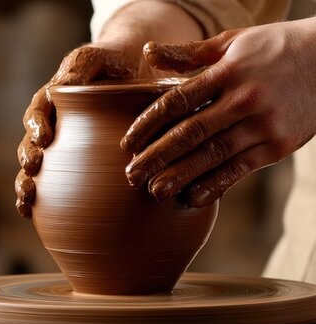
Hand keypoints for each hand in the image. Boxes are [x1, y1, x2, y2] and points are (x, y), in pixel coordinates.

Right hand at [16, 43, 139, 217]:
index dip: (36, 125)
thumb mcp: (96, 58)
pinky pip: (51, 185)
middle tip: (32, 169)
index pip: (38, 111)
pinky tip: (30, 215)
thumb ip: (79, 68)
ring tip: (26, 200)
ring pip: (33, 169)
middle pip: (30, 144)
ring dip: (26, 184)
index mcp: (52, 98)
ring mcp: (58, 148)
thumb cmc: (114, 61)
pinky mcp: (70, 166)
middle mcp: (50, 125)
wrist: (133, 73)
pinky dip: (37, 201)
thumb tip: (58, 86)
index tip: (44, 139)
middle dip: (27, 159)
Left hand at [122, 19, 315, 207]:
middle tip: (131, 176)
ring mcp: (263, 125)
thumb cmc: (274, 48)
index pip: (178, 101)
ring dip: (180, 176)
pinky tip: (192, 198)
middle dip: (157, 157)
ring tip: (153, 192)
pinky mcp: (279, 146)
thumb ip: (188, 53)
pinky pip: (241, 169)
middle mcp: (244, 100)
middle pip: (191, 133)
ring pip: (214, 155)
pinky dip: (216, 185)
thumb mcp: (232, 42)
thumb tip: (147, 53)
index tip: (127, 143)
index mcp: (227, 72)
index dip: (149, 124)